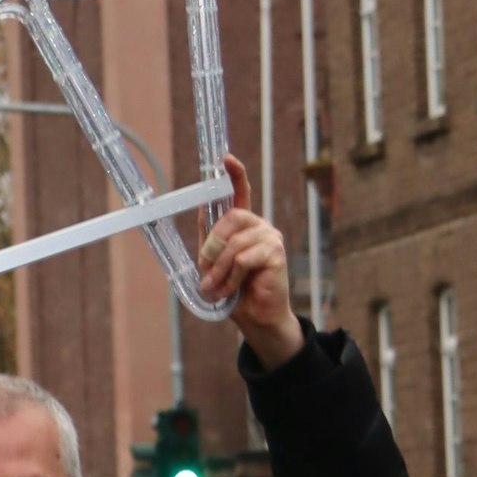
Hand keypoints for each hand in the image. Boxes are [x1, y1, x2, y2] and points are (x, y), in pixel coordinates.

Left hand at [197, 154, 303, 368]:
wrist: (256, 318)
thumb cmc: (236, 291)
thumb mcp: (215, 264)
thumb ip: (209, 240)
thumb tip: (200, 211)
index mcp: (244, 226)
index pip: (241, 193)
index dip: (235, 174)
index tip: (226, 158)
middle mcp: (259, 226)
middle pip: (230, 217)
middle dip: (212, 246)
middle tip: (206, 269)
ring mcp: (270, 238)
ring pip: (234, 243)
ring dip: (219, 268)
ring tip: (216, 287)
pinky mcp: (275, 253)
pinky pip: (244, 258)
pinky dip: (231, 277)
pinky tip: (232, 289)